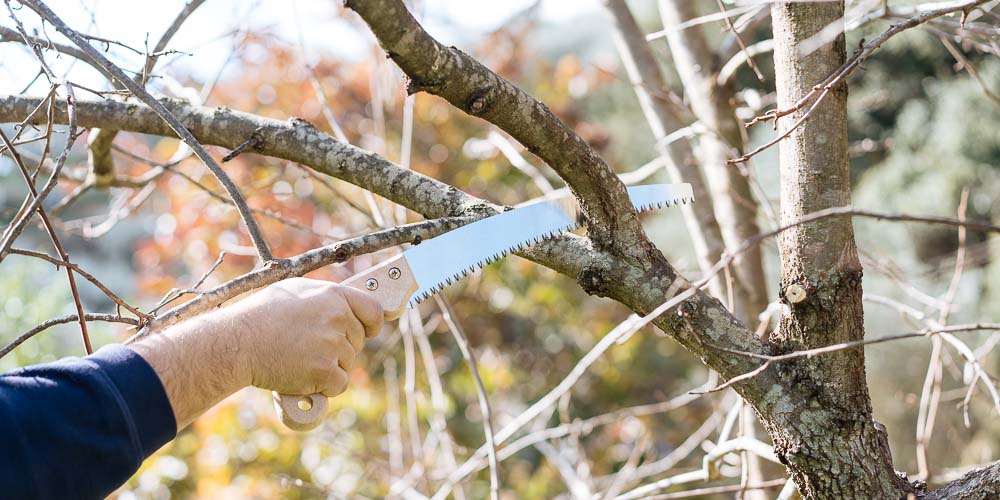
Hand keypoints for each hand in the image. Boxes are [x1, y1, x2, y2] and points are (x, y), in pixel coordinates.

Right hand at [232, 277, 383, 396]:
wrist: (236, 343)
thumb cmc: (259, 316)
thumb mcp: (295, 292)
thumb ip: (324, 299)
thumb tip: (345, 307)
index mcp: (333, 295)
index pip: (373, 310)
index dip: (372, 324)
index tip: (369, 331)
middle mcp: (338, 317)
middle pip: (357, 341)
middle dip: (339, 348)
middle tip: (309, 349)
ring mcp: (332, 344)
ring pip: (347, 364)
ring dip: (329, 368)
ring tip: (298, 360)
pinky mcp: (324, 370)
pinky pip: (339, 384)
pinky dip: (324, 387)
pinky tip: (302, 377)